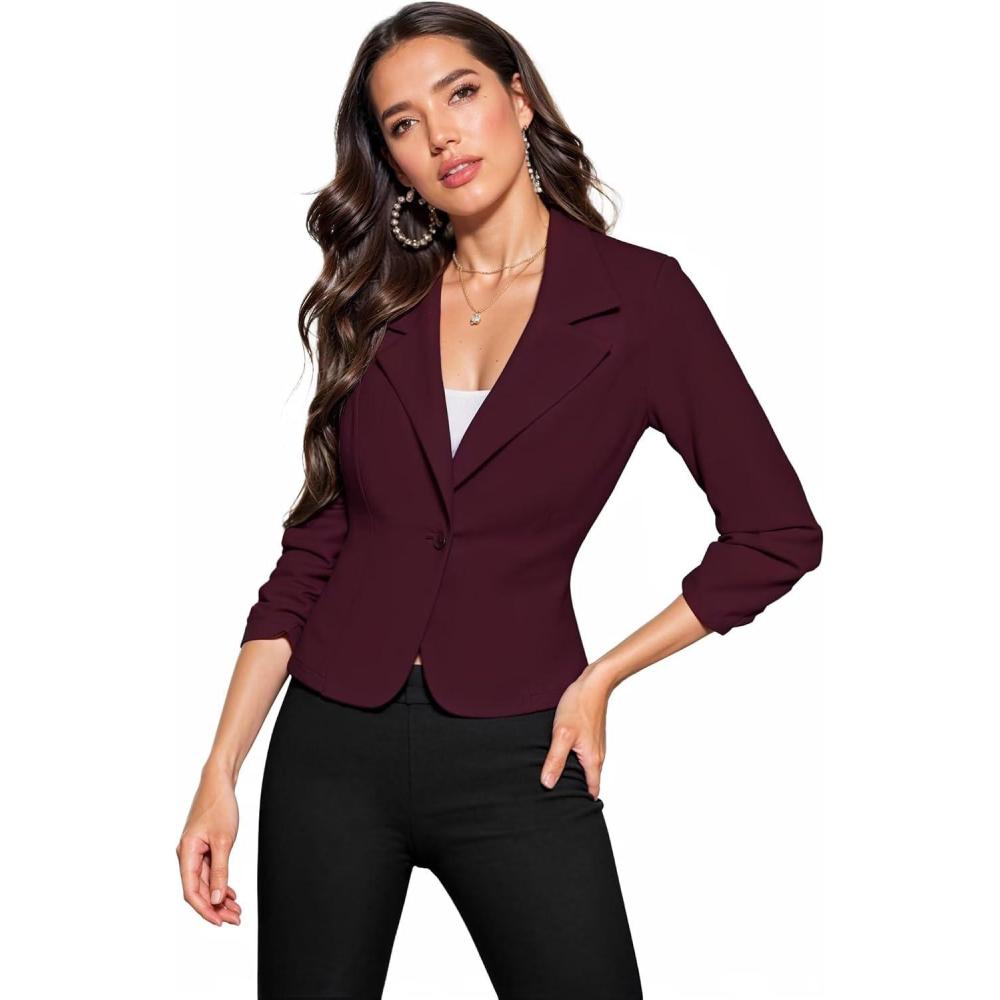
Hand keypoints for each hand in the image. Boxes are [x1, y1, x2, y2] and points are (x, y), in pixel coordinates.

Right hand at [177, 765, 241, 926]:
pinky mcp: (202, 848)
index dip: (205, 910)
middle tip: (236, 918)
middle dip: (216, 907)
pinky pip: (209, 872)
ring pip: (205, 883)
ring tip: (236, 909)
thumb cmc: (219, 806)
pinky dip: (219, 883)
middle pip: (199, 890)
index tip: (220, 922)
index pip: (192, 891)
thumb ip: (220, 871)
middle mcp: (186, 855)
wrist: (219, 782)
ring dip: (219, 897)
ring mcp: (194, 852)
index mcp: (186, 853)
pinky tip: (230, 893)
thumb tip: (217, 899)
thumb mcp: (224, 840)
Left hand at [540, 671, 608, 799]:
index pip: (591, 791)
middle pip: (588, 782)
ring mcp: (594, 745)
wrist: (594, 683)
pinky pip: (582, 756)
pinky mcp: (589, 736)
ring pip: (584, 769)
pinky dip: (572, 762)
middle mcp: (597, 755)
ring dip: (572, 775)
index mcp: (592, 760)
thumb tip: (548, 784)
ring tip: (554, 781)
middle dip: (575, 792)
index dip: (581, 803)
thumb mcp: (562, 734)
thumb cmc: (579, 706)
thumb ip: (555, 759)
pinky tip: (559, 757)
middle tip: (556, 799)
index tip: (568, 812)